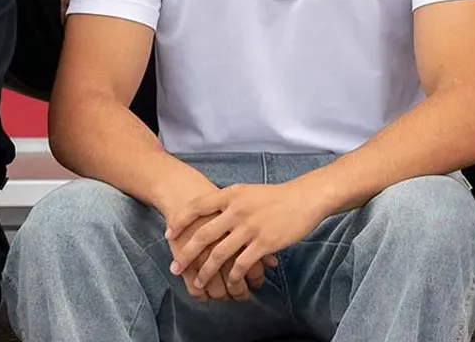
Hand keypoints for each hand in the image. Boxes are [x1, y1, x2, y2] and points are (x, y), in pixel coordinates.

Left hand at [164, 179, 326, 300]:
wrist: (305, 198)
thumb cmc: (276, 196)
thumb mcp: (248, 192)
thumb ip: (229, 201)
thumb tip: (209, 212)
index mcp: (231, 194)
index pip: (197, 206)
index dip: (181, 222)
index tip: (169, 235)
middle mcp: (237, 210)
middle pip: (203, 235)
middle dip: (186, 254)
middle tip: (175, 267)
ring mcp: (250, 227)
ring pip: (219, 254)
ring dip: (205, 271)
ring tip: (198, 283)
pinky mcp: (264, 242)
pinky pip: (241, 264)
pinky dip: (232, 275)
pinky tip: (229, 282)